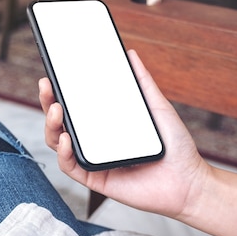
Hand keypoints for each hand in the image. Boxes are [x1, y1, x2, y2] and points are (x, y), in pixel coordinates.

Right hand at [39, 50, 209, 218]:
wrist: (189, 181)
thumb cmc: (175, 147)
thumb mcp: (157, 107)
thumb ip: (143, 82)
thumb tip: (130, 54)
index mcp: (104, 124)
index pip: (74, 106)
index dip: (59, 91)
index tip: (52, 74)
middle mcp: (94, 141)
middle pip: (60, 122)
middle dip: (48, 103)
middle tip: (47, 86)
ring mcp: (93, 159)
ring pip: (58, 143)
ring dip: (52, 125)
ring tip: (58, 110)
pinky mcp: (95, 178)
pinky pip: (70, 166)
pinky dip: (64, 153)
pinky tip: (67, 139)